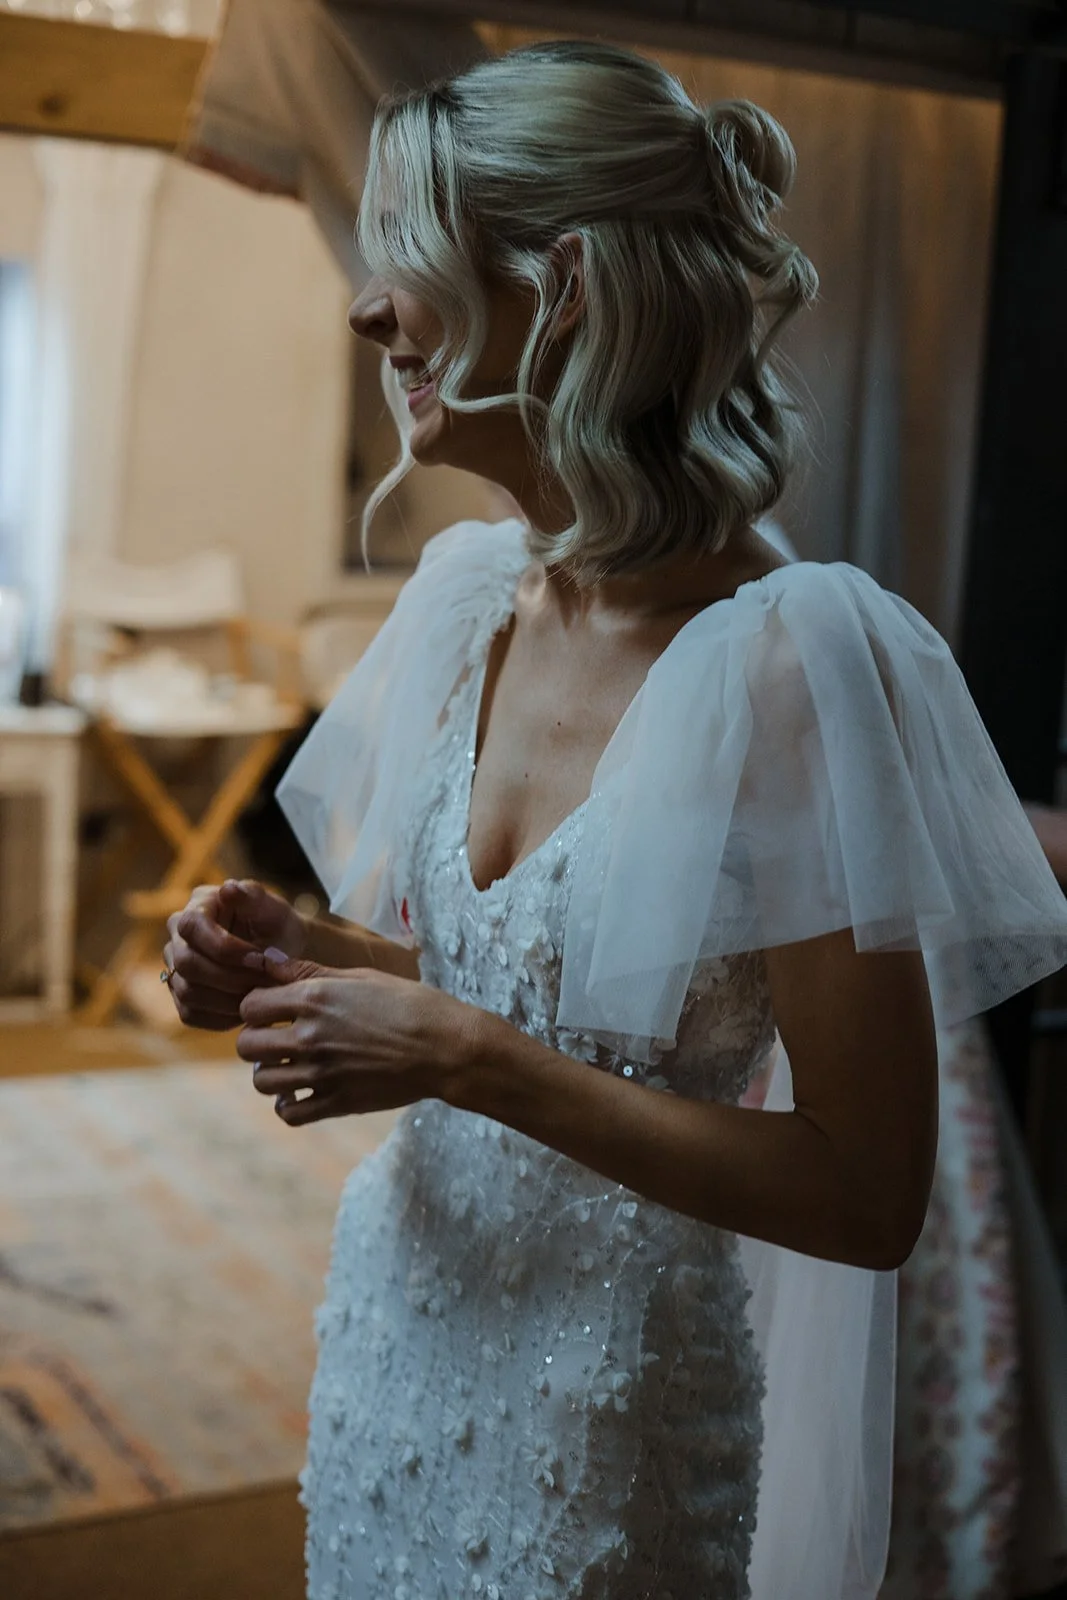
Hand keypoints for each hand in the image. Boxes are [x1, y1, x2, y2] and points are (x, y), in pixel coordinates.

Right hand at [164, 880, 307, 1030]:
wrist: (284, 959)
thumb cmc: (279, 929)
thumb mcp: (276, 911)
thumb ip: (254, 898)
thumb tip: (228, 889)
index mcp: (198, 905)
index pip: (192, 926)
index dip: (224, 947)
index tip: (260, 959)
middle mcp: (178, 936)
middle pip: (187, 963)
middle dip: (229, 977)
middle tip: (264, 983)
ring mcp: (176, 967)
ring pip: (187, 991)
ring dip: (229, 999)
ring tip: (261, 996)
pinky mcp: (181, 996)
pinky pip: (191, 1014)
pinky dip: (222, 1016)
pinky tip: (249, 1008)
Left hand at [237, 953, 475, 1123]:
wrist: (446, 1047)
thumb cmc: (410, 1003)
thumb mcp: (361, 976)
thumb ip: (309, 971)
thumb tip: (268, 961)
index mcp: (314, 998)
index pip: (250, 1006)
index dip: (257, 1007)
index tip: (272, 1010)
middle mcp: (310, 1036)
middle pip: (247, 1045)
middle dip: (257, 1040)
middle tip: (277, 1039)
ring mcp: (321, 1073)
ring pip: (262, 1082)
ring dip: (269, 1073)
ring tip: (288, 1066)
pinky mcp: (336, 1103)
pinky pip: (289, 1113)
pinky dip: (287, 1106)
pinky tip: (300, 1094)